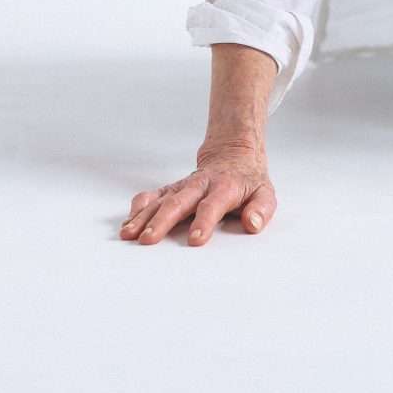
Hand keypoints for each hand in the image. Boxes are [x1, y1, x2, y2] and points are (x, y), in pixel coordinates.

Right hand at [120, 140, 276, 246]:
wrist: (233, 153)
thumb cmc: (248, 180)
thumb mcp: (265, 193)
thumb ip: (261, 209)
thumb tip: (253, 223)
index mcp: (225, 187)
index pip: (213, 205)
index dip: (204, 222)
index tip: (195, 239)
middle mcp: (200, 185)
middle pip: (179, 202)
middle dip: (163, 220)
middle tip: (149, 238)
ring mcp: (184, 186)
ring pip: (161, 200)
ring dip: (144, 216)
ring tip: (129, 233)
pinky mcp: (173, 188)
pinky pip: (153, 195)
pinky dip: (139, 207)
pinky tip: (128, 222)